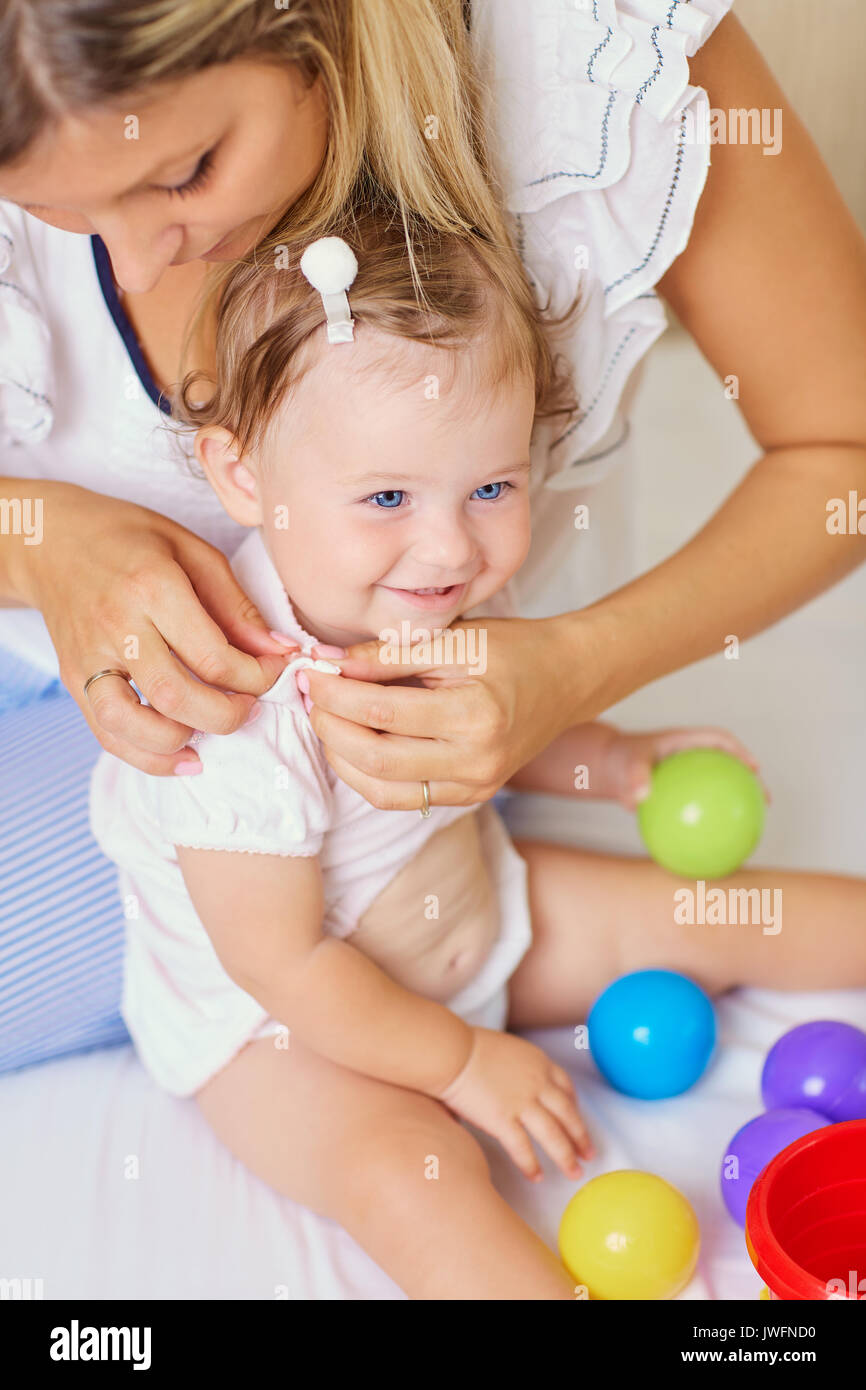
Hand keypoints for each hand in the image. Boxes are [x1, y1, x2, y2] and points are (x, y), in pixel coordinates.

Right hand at [20, 484, 293, 773]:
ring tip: (214, 730)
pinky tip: (183, 757)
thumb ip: (237, 606)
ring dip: (184, 741)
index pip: (214, 657)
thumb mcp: (194, 552)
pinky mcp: (73, 679)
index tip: (276, 671)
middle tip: (251, 706)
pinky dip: (147, 757)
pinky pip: (106, 733)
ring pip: (134, 724)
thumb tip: (277, 651)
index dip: (258, 676)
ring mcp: (90, 657)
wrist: (52, 540)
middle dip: (228, 714)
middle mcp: (117, 627)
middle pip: (177, 696)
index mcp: (153, 588)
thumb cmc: (131, 540)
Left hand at [303, 614, 598, 809]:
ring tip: (327, 722)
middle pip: (375, 759)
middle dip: (330, 728)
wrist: (567, 679)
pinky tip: (355, 744)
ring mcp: (474, 786)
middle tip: (312, 697)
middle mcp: (476, 761)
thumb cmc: (514, 649)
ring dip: (342, 758)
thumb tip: (329, 664)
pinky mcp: (470, 797)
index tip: (312, 673)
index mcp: (475, 716)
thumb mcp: (454, 639)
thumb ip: (388, 655)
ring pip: (382, 790)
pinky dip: (368, 775)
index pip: (381, 713)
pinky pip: (404, 798)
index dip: (335, 694)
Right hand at [431, 1026, 593, 1181]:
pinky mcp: (502, 1120)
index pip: (566, 1088)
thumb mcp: (508, 1049)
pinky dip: (531, 1165)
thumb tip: (514, 1083)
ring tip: (574, 1173)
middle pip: (568, 1115)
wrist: (451, 1051)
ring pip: (553, 1135)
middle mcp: (537, 1083)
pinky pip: (522, 1148)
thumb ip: (519, 1068)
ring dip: (566, 1157)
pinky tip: (537, 1177)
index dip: (575, 1108)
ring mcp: (521, 1102)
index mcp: (539, 1062)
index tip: (577, 1122)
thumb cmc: (469, 1047)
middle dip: (581, 1137)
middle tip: (589, 1154)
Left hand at [605, 725, 770, 811]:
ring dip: (738, 800)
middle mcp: (691, 756)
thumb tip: (640, 798)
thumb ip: (633, 777)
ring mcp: (689, 774)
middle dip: (750, 780)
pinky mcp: (683, 791)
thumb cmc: (616, 760)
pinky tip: (716, 844)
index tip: (754, 768)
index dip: (740, 751)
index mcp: (683, 741)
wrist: (606, 767)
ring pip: (720, 786)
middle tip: (764, 799)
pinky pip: (702, 804)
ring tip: (753, 824)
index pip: (718, 740)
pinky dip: (711, 819)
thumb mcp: (623, 765)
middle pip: (729, 764)